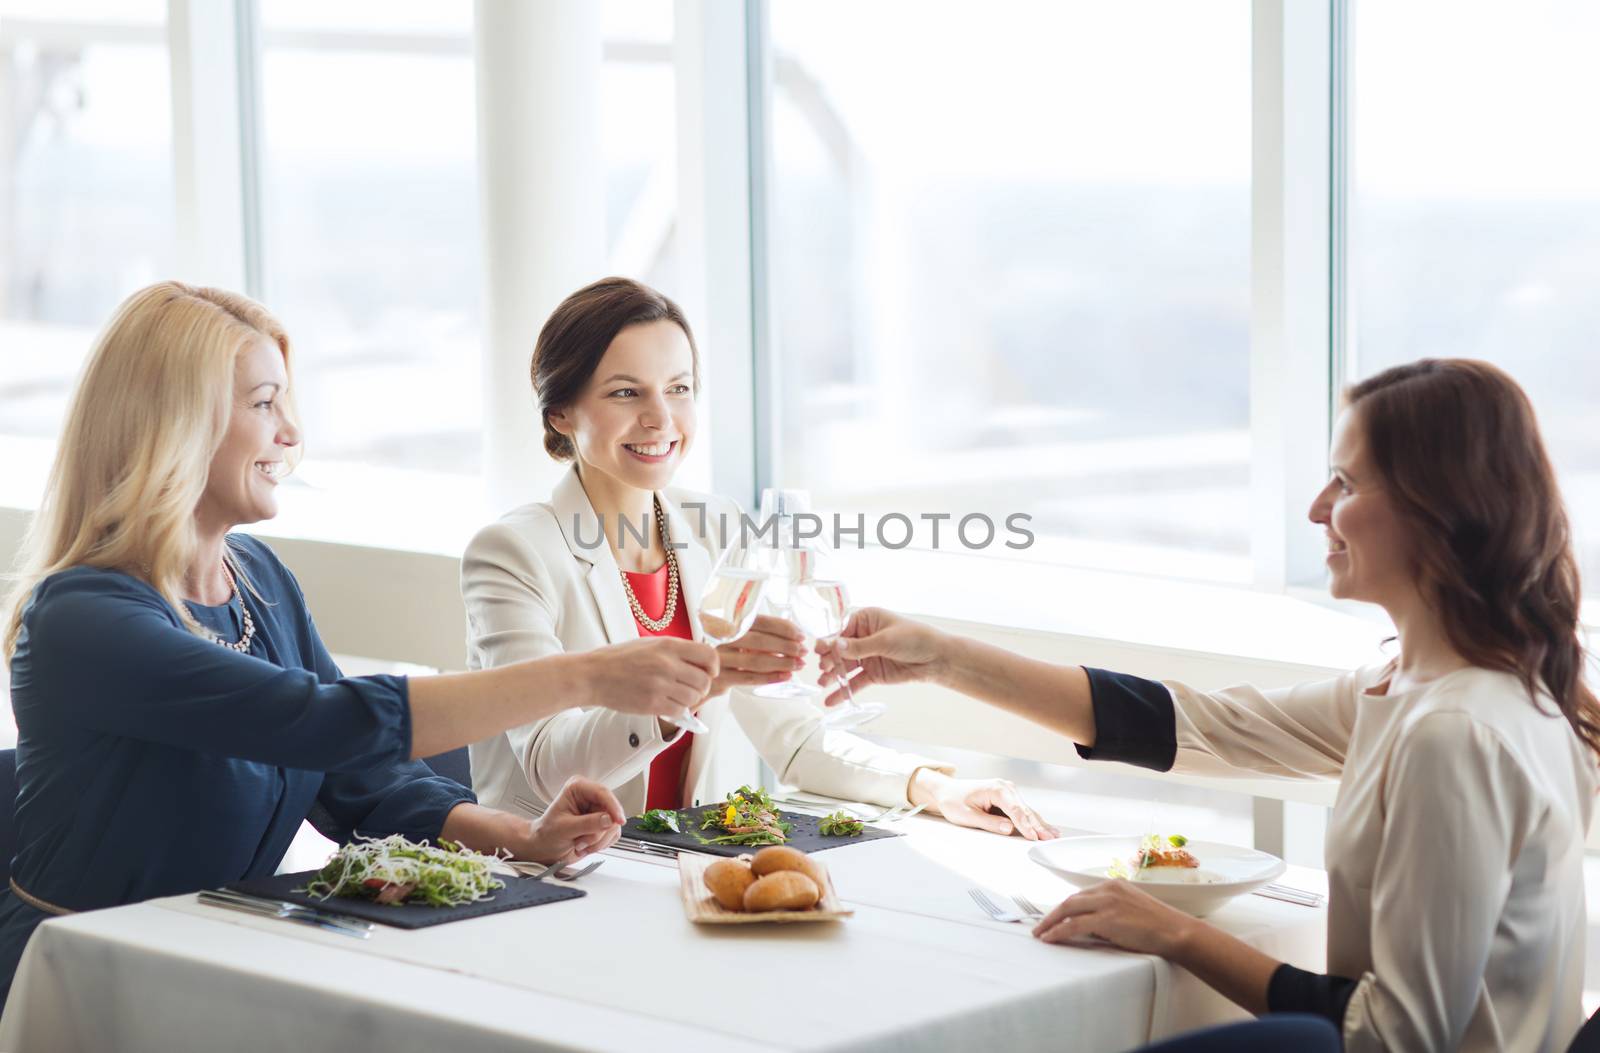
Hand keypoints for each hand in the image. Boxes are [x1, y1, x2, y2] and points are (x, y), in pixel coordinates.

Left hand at [520, 777, 626, 863]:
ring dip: (598, 841)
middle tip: (581, 841)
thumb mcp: (565, 828)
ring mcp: (597, 811)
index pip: (602, 793)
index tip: (618, 821)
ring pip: (613, 826)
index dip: (613, 807)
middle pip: (610, 812)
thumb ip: (588, 823)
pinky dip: (601, 844)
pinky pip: (613, 835)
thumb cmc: (547, 834)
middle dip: (598, 832)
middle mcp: (590, 797)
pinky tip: (586, 845)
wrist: (544, 848)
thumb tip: (609, 820)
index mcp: (578, 788)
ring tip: (580, 843)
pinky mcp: (602, 824)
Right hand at [577, 637, 718, 717]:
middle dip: (702, 686)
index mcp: (668, 646)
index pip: (709, 655)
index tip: (708, 671)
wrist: (594, 675)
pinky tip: (668, 703)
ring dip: (691, 699)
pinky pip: (680, 711)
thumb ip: (676, 650)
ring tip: (678, 695)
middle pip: (705, 680)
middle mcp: (667, 664)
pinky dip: (678, 710)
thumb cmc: (621, 658)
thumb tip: (701, 659)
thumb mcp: (650, 644)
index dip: (713, 666)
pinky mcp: (652, 704)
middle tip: (691, 687)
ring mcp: (660, 685)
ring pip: (695, 697)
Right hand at [708, 614, 807, 696]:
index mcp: (728, 622)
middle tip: (803, 651)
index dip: (783, 628)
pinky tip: (785, 677)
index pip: (760, 621)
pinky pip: (750, 678)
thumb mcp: (735, 637)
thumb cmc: (723, 652)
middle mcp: (721, 638)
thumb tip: (792, 635)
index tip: (800, 635)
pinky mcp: (719, 678)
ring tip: (798, 665)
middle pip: (760, 640)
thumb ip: (757, 633)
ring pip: (756, 661)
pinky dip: (770, 678)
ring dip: (781, 663)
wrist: (695, 673)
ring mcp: (719, 659)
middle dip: (786, 646)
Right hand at [813, 607, 946, 705]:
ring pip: (844, 667)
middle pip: (840, 650)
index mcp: (865, 620)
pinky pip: (855, 682)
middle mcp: (863, 637)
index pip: (841, 630)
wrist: (936, 659)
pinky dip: (843, 691)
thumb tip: (835, 646)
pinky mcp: (873, 674)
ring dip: (832, 676)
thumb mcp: (885, 640)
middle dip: (830, 660)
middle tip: (823, 669)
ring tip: (822, 684)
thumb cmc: (915, 638)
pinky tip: (831, 700)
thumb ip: (859, 646)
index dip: (829, 641)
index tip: (819, 651)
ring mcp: (867, 657)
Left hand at [908, 771, 1058, 839]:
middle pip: (1025, 810)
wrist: (946, 791)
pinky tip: (1046, 828)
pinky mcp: (1008, 799)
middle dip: (1038, 825)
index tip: (1033, 837)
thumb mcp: (967, 816)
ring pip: (1027, 811)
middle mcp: (1005, 787)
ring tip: (1054, 835)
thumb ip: (988, 822)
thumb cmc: (953, 801)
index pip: (1015, 809)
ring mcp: (1008, 792)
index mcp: (996, 789)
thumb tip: (1008, 829)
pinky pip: (1023, 811)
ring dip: (1039, 824)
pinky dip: (1033, 820)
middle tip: (1050, 839)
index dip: (1025, 825)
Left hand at [1031, 879, 1200, 957]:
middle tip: (1039, 925)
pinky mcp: (1107, 918)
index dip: (1065, 908)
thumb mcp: (1131, 909)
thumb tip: (1090, 924)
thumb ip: (1111, 910)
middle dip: (1052, 913)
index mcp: (1114, 884)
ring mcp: (1107, 902)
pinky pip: (1074, 924)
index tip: (1054, 916)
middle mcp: (1108, 889)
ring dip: (1050, 922)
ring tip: (1040, 933)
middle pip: (1071, 900)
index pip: (1082, 895)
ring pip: (1068, 909)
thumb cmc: (1158, 925)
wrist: (1175, 931)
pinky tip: (1050, 938)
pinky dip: (1058, 931)